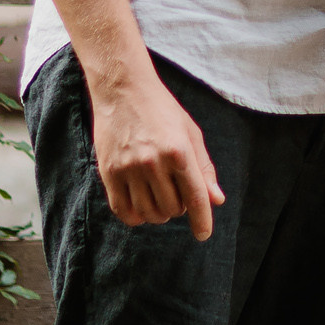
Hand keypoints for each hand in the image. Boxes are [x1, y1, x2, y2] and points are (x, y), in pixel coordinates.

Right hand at [89, 67, 224, 237]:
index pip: (195, 197)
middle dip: (179, 208)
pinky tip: (141, 205)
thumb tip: (216, 200)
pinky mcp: (109, 172)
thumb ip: (204, 168)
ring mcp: (129, 168)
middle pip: (173, 209)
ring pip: (149, 213)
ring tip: (159, 195)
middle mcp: (153, 162)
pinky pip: (124, 211)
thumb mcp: (191, 133)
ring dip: (158, 213)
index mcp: (179, 151)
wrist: (123, 89)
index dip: (202, 220)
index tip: (203, 234)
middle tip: (175, 190)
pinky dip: (135, 216)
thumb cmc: (162, 109)